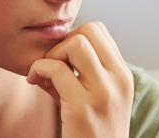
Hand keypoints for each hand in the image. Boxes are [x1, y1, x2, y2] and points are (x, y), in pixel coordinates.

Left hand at [27, 22, 133, 137]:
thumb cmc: (88, 135)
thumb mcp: (94, 100)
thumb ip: (81, 73)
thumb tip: (53, 48)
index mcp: (123, 76)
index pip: (99, 31)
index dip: (74, 38)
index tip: (62, 61)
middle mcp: (119, 81)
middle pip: (89, 30)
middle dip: (63, 43)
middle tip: (51, 66)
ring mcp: (103, 94)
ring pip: (76, 43)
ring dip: (52, 55)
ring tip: (44, 76)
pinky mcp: (82, 108)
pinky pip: (55, 68)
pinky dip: (39, 69)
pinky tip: (34, 82)